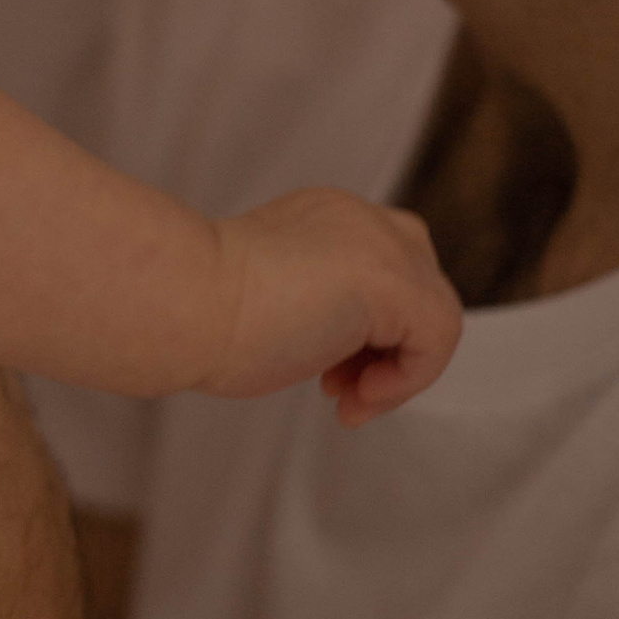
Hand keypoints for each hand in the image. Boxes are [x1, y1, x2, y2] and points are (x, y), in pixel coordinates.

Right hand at [209, 191, 462, 422]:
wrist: (180, 304)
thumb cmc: (197, 315)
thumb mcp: (266, 301)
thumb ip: (313, 308)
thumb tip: (341, 353)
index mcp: (325, 218)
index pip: (384, 269)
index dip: (368, 332)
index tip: (323, 375)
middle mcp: (359, 219)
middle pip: (420, 285)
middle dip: (389, 348)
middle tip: (338, 388)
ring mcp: (381, 244)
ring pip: (434, 314)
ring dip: (397, 372)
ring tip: (347, 400)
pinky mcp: (393, 281)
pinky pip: (438, 336)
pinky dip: (407, 380)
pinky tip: (355, 398)